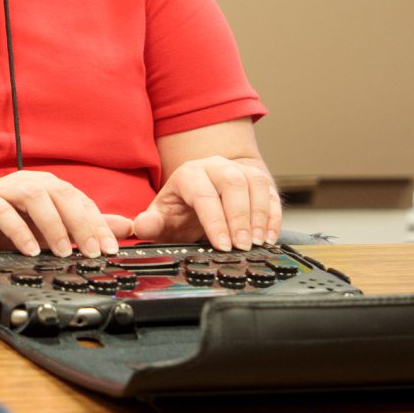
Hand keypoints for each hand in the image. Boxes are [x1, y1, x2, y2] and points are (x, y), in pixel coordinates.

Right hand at [0, 171, 128, 257]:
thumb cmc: (1, 230)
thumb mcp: (48, 233)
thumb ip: (82, 228)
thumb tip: (124, 227)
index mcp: (47, 187)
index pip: (80, 200)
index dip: (98, 223)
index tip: (111, 249)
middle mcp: (28, 183)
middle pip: (62, 194)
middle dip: (80, 223)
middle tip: (92, 252)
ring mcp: (3, 190)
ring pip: (34, 197)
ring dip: (52, 225)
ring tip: (62, 252)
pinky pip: (2, 211)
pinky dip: (19, 230)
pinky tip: (30, 250)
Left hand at [130, 155, 279, 250]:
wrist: (201, 197)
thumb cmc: (180, 212)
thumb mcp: (162, 219)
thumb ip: (150, 224)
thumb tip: (140, 226)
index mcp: (188, 174)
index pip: (203, 194)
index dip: (215, 221)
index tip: (223, 246)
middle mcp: (214, 166)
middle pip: (232, 184)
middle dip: (239, 217)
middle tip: (242, 247)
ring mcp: (238, 169)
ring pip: (255, 184)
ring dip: (260, 215)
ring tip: (258, 244)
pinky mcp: (257, 178)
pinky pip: (271, 191)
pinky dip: (273, 215)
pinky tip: (269, 237)